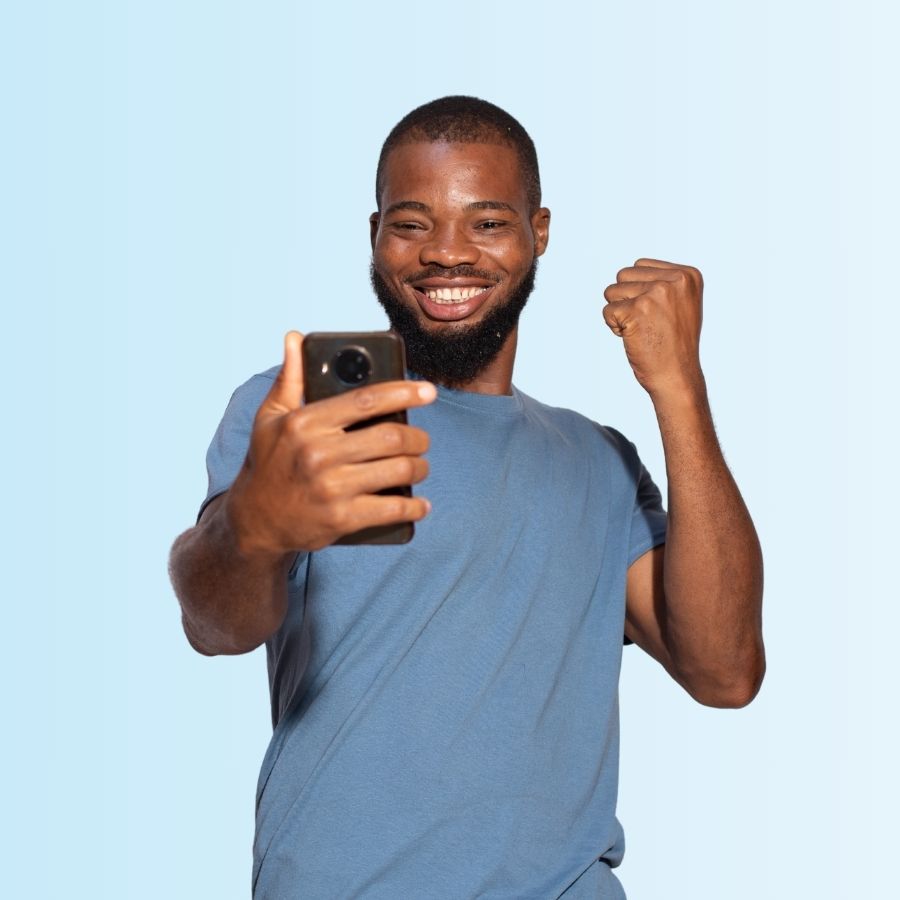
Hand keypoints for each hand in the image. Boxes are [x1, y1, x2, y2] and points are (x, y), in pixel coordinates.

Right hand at [226, 331, 435, 554]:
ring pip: (397, 470)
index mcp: (305, 423)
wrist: (255, 521)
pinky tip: (421, 505)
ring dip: (419, 468)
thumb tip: (294, 338)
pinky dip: (414, 507)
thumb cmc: (268, 463)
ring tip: (419, 466)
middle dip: (417, 438)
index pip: (366, 400)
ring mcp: (331, 488)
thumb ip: (290, 379)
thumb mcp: (270, 418)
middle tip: (422, 440)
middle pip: (390, 437)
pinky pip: (391, 509)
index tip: (427, 391)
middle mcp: (318, 454)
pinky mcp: (341, 519)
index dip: (403, 392)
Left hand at [602, 258, 703, 398]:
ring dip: (619, 312)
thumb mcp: (680, 303)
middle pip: (623, 275)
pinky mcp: (637, 311)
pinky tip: (634, 338)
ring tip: (641, 329)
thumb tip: (631, 269)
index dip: (639, 291)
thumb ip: (662, 281)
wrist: (676, 376)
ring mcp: (656, 295)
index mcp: (688, 275)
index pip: (640, 265)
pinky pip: (607, 311)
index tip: (657, 312)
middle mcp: (675, 281)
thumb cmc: (674, 343)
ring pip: (611, 291)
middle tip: (647, 322)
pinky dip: (614, 326)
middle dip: (626, 299)